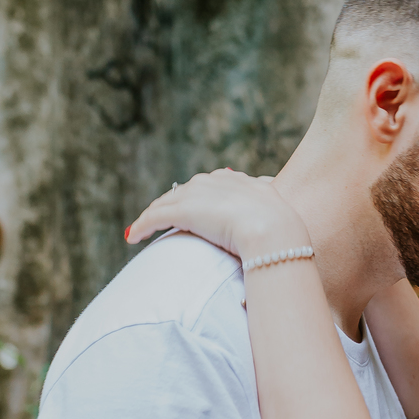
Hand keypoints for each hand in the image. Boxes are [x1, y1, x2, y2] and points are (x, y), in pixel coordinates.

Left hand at [127, 169, 311, 264]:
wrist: (274, 231)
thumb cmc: (283, 230)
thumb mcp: (281, 215)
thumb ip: (276, 211)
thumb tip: (286, 216)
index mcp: (238, 181)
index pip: (211, 186)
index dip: (199, 198)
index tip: (195, 210)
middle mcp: (214, 181)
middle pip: (185, 190)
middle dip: (173, 204)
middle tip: (163, 220)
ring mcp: (197, 195)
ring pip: (166, 202)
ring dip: (153, 215)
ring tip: (143, 229)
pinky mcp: (182, 210)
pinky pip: (154, 217)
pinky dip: (141, 226)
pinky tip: (132, 237)